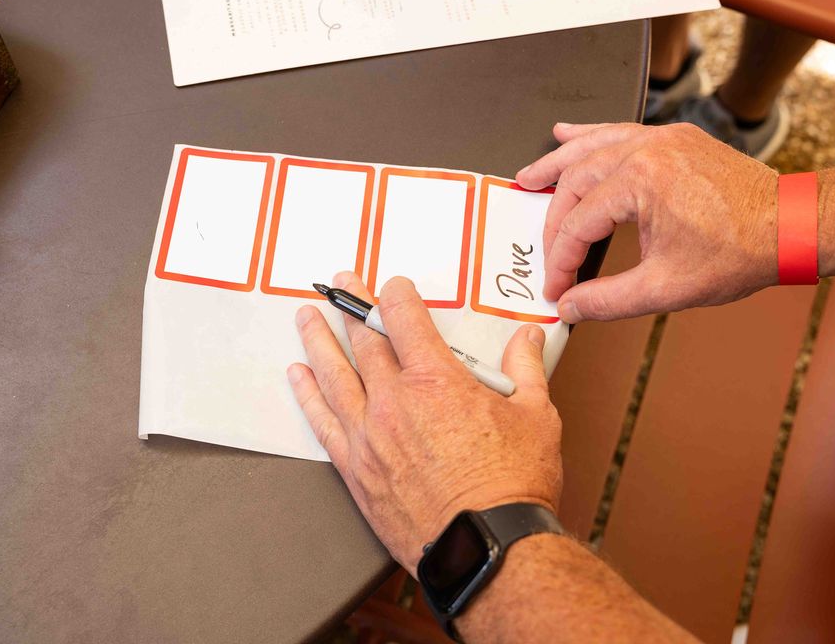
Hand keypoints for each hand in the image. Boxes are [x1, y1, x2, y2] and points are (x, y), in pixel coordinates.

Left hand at [288, 272, 562, 573]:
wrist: (485, 548)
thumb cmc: (513, 485)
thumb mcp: (536, 416)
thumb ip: (525, 369)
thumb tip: (528, 337)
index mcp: (437, 380)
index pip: (404, 319)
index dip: (395, 295)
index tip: (393, 285)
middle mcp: (394, 401)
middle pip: (364, 340)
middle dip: (352, 306)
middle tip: (341, 285)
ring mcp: (369, 435)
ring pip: (334, 374)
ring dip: (318, 340)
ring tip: (306, 317)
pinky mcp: (356, 469)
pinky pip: (322, 421)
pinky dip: (308, 394)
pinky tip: (298, 376)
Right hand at [515, 122, 778, 322]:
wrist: (792, 226)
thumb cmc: (741, 252)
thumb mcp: (667, 288)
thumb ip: (608, 300)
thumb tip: (570, 307)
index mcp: (641, 182)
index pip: (579, 223)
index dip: (561, 260)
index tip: (557, 286)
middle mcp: (647, 151)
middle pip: (577, 183)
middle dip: (554, 220)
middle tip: (543, 250)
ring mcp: (661, 139)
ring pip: (592, 148)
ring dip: (558, 164)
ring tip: (528, 178)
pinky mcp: (674, 138)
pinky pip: (620, 132)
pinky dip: (591, 136)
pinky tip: (568, 134)